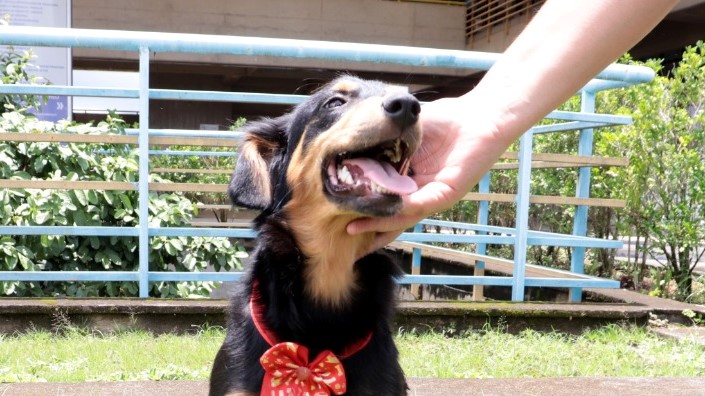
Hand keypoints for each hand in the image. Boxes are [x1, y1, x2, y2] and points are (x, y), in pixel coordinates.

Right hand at [347, 93, 513, 254]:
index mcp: (406, 178)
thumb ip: (380, 136)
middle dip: (365, 229)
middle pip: (387, 215)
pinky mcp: (445, 194)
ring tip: (352, 228)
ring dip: (375, 223)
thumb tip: (348, 137)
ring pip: (399, 216)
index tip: (333, 210)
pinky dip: (397, 210)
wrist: (480, 115)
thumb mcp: (403, 129)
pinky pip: (417, 206)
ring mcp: (431, 195)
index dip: (358, 205)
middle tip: (337, 237)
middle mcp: (417, 192)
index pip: (378, 197)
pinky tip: (379, 210)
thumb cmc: (445, 119)